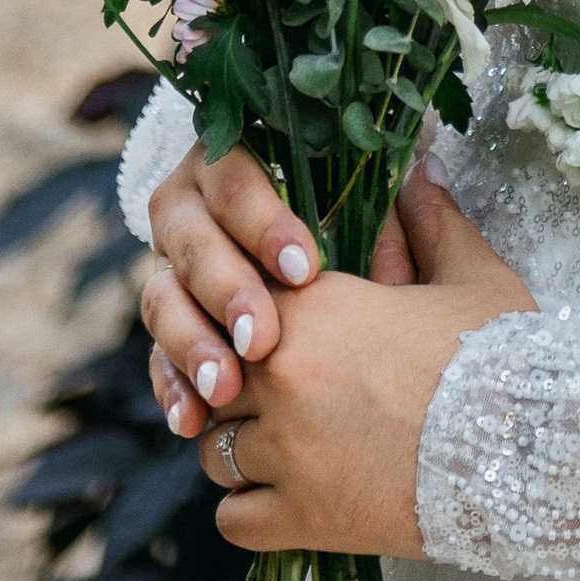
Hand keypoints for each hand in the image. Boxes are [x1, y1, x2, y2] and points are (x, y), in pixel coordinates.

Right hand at [144, 138, 411, 432]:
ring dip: (191, 344)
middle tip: (260, 338)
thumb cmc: (360, 236)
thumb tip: (423, 178)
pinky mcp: (166, 324)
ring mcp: (169, 266)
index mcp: (234, 160)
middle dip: (226, 290)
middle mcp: (190, 208)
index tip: (306, 270)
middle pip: (193, 241)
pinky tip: (194, 420)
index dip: (265, 223)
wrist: (317, 282)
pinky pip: (156, 355)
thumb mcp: (381, 224)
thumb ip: (392, 214)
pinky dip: (172, 388)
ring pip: (163, 298)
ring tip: (226, 387)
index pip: (237, 180)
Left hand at [193, 171, 535, 559]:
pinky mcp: (300, 520)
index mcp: (313, 304)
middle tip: (279, 397)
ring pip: (214, 451)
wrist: (524, 453)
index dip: (253, 316)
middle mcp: (281, 374)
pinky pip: (233, 520)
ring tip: (283, 451)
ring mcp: (285, 452)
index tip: (278, 332)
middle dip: (238, 387)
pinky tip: (284, 502)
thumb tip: (422, 172)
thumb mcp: (472, 276)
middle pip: (215, 376)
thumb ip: (434, 222)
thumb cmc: (499, 358)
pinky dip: (250, 513)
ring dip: (241, 451)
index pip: (236, 298)